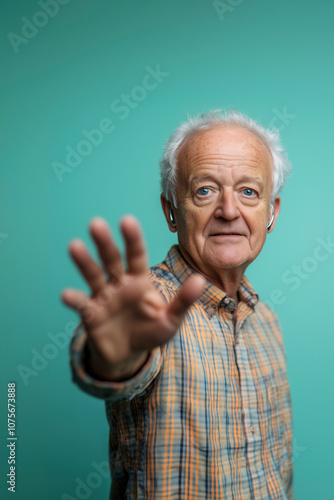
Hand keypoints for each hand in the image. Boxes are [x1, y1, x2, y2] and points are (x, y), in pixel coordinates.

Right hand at [61, 216, 204, 380]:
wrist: (129, 354)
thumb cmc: (151, 332)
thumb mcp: (171, 319)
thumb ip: (183, 301)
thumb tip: (200, 280)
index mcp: (139, 280)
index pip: (136, 255)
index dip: (132, 239)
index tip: (127, 220)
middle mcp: (119, 283)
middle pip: (111, 259)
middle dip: (104, 242)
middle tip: (96, 223)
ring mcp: (103, 297)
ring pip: (93, 276)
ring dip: (84, 262)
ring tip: (74, 246)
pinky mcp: (90, 314)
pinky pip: (82, 305)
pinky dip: (74, 300)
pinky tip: (67, 295)